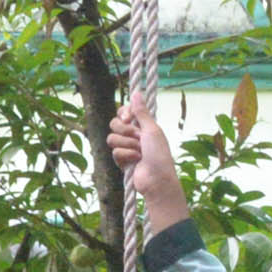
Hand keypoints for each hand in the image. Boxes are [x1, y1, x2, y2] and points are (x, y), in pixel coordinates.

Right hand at [110, 95, 188, 223]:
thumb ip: (142, 112)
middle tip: (138, 137)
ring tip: (139, 152)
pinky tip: (136, 161)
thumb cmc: (159, 154)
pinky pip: (114, 152)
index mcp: (143, 125)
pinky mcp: (121, 160)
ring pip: (112, 138)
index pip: (124, 111)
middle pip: (114, 123)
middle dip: (125, 130)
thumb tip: (136, 92)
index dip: (123, 113)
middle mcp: (134, 135)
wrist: (156, 179)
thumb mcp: (152, 129)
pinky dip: (126, 156)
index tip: (128, 117)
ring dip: (127, 145)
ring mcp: (127, 147)